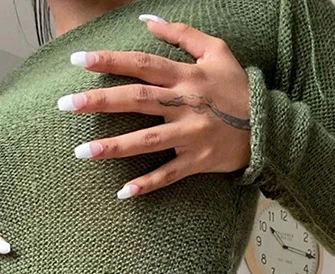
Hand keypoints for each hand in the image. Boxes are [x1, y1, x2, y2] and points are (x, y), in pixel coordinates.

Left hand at [57, 16, 251, 197]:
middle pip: (137, 100)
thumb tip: (148, 21)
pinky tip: (122, 193)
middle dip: (99, 101)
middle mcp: (185, 103)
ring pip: (147, 140)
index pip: (141, 65)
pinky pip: (169, 174)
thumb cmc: (238, 88)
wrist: (269, 127)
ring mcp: (191, 134)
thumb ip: (182, 34)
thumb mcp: (217, 51)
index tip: (78, 61)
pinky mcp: (198, 161)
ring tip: (82, 152)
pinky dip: (147, 184)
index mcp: (186, 76)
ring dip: (114, 147)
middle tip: (65, 105)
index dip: (110, 61)